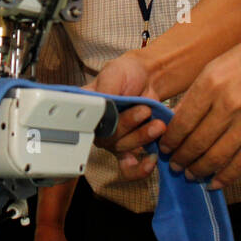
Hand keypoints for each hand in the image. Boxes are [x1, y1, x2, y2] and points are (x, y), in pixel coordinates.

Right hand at [88, 51, 167, 181]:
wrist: (146, 77)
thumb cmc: (125, 73)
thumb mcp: (112, 74)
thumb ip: (105, 91)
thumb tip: (101, 107)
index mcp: (85, 110)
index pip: (83, 125)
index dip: (95, 127)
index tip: (111, 119)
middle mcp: (96, 128)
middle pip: (108, 139)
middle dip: (129, 127)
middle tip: (145, 110)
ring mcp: (113, 139)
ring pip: (123, 148)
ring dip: (142, 137)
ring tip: (158, 124)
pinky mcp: (130, 146)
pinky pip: (129, 165)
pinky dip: (140, 167)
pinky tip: (151, 161)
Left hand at [161, 34, 240, 190]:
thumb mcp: (215, 67)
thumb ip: (196, 95)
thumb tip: (176, 122)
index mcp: (212, 83)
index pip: (183, 121)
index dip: (171, 140)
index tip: (165, 148)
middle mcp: (230, 104)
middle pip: (197, 142)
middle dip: (182, 158)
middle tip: (175, 165)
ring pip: (217, 156)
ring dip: (199, 169)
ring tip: (190, 174)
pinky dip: (226, 176)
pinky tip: (214, 182)